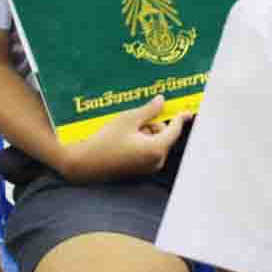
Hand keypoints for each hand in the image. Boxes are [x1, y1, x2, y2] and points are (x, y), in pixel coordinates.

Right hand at [59, 95, 188, 183]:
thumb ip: (149, 110)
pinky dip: (140, 140)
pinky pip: (146, 150)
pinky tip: (124, 136)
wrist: (84, 164)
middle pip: (164, 135)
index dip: (179, 117)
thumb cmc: (105, 141)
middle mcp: (156, 161)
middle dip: (154, 123)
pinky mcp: (138, 170)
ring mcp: (147, 168)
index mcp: (156, 149)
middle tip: (136, 117)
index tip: (187, 109)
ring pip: (154, 142)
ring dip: (145, 131)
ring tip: (126, 128)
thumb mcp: (127, 120)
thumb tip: (161, 101)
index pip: (174, 129)